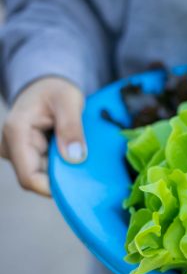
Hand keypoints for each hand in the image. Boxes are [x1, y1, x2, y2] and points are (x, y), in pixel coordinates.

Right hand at [0, 77, 86, 195]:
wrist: (47, 87)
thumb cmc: (57, 90)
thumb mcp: (69, 100)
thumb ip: (71, 127)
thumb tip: (75, 157)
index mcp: (16, 133)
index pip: (30, 177)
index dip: (54, 187)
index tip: (81, 185)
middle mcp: (11, 146)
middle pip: (37, 179)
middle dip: (63, 178)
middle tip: (89, 169)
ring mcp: (18, 152)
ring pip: (43, 176)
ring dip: (64, 171)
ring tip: (83, 157)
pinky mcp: (27, 155)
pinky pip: (46, 170)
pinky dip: (62, 167)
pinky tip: (76, 157)